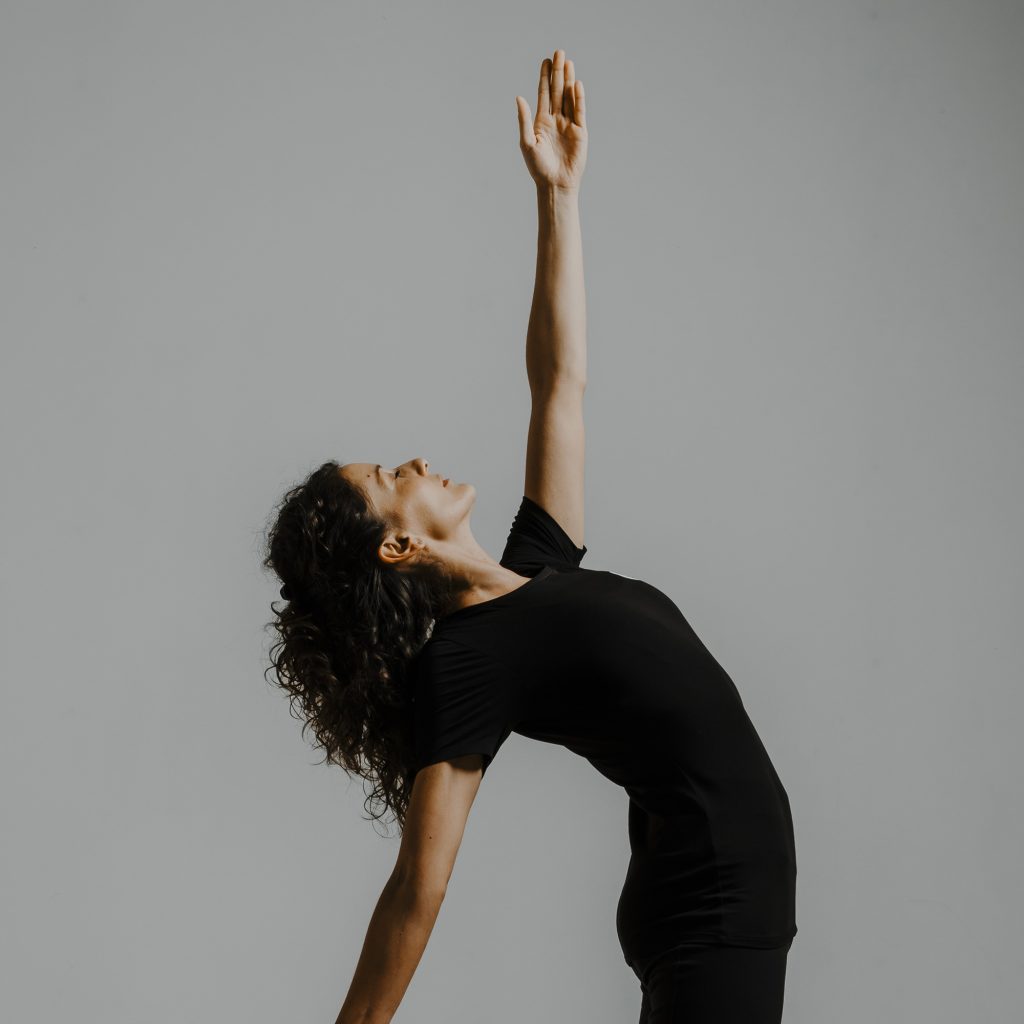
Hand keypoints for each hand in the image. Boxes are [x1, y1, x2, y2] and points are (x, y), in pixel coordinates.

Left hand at [516, 48, 587, 192]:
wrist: (555, 184)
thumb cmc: (538, 167)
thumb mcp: (527, 142)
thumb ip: (524, 120)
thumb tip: (519, 98)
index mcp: (541, 121)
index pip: (544, 94)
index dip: (545, 77)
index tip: (546, 61)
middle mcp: (555, 120)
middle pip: (557, 91)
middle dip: (558, 72)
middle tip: (559, 52)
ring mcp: (568, 125)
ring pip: (569, 97)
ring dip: (568, 80)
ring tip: (568, 62)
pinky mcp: (580, 132)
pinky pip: (579, 111)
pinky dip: (578, 98)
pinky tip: (576, 84)